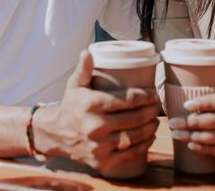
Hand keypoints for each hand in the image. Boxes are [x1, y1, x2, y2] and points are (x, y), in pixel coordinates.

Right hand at [34, 51, 159, 174]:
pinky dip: (143, 145)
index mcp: (92, 104)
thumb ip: (83, 68)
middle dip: (151, 111)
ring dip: (150, 127)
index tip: (154, 93)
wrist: (56, 134)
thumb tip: (87, 52)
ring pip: (134, 136)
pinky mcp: (102, 161)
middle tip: (158, 105)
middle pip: (134, 118)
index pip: (127, 100)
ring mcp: (99, 146)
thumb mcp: (75, 85)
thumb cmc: (71, 105)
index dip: (145, 96)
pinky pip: (128, 154)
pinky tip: (149, 137)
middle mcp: (95, 126)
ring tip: (156, 119)